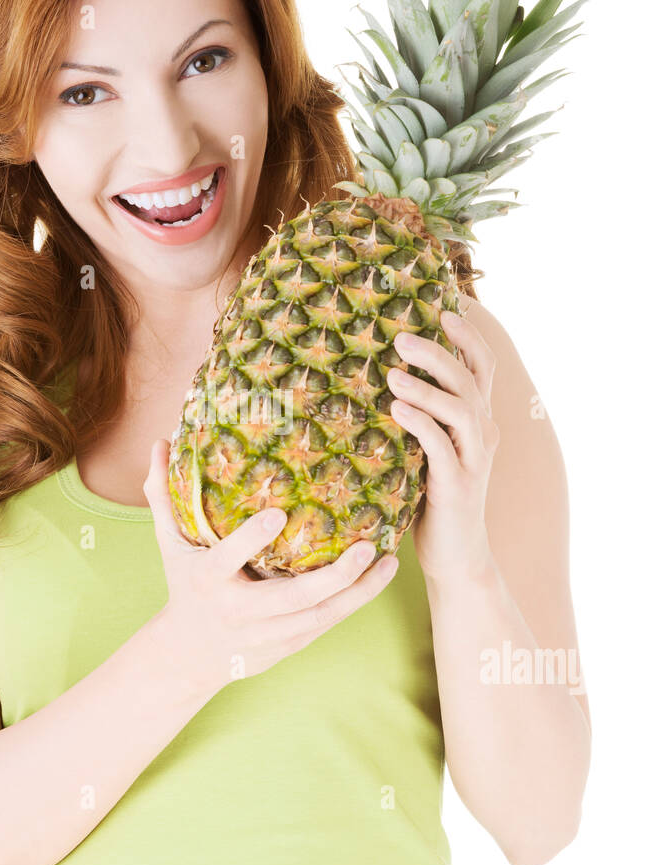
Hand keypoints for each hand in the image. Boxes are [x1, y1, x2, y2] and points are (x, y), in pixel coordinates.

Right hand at [143, 438, 399, 691]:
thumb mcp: (170, 544)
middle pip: (291, 600)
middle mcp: (239, 612)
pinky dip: (354, 603)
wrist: (189, 656)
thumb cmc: (185, 586)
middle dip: (332, 577)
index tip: (277, 514)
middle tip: (364, 547)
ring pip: (319, 618)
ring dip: (358, 593)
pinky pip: (325, 625)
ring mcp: (266, 635)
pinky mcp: (286, 647)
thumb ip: (164, 496)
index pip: (227, 560)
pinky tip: (379, 578)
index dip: (250, 540)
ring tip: (389, 562)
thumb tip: (159, 442)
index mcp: (208, 581)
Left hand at [386, 306, 498, 583]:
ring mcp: (474, 459)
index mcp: (478, 420)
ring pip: (461, 408)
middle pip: (470, 379)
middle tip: (402, 336)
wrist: (455, 555)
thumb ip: (419, 415)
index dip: (467, 336)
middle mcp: (483, 434)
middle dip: (438, 352)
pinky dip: (421, 423)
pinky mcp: (458, 486)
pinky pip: (442, 447)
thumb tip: (381, 376)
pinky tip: (397, 409)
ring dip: (427, 386)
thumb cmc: (433, 497)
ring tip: (392, 372)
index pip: (482, 367)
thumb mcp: (427, 449)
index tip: (443, 309)